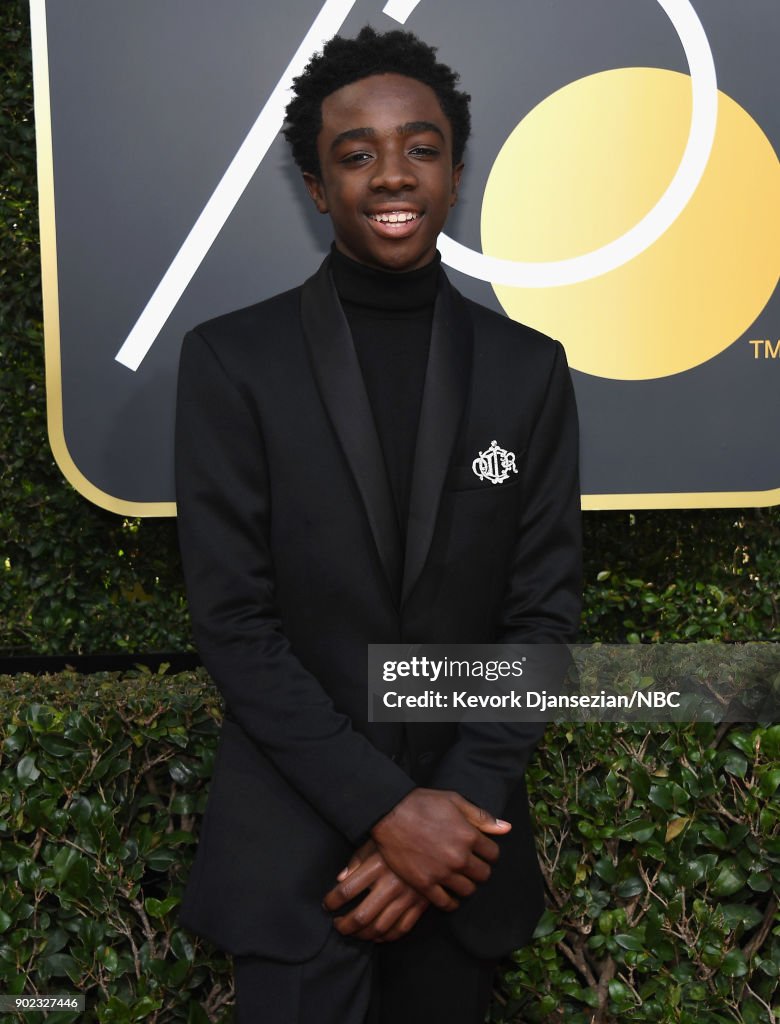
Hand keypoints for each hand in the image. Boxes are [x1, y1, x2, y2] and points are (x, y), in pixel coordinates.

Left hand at [323, 840, 428, 941]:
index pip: (346, 890)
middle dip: (345, 926)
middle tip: (337, 925)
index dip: (332, 901)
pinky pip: (401, 929)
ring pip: (380, 928)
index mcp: (377, 865)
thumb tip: (339, 879)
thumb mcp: (376, 841)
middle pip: (362, 916)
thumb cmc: (398, 839)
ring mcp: (407, 896)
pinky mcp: (421, 904)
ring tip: (354, 932)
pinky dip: (387, 937)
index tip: (326, 905)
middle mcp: (391, 884)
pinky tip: (377, 935)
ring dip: (363, 935)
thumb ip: (357, 860)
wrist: (435, 839)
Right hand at [370, 788, 510, 910]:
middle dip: (479, 870)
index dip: (488, 852)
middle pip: (483, 875)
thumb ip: (481, 816)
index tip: (480, 852)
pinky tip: (448, 895)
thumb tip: (506, 828)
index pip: (493, 854)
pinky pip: (446, 903)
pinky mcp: (424, 884)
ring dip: (466, 885)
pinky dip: (451, 902)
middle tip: (470, 865)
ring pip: (468, 891)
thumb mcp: (454, 801)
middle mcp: (459, 857)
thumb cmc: (422, 803)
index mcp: (468, 835)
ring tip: (459, 878)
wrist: (389, 812)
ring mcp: (442, 873)